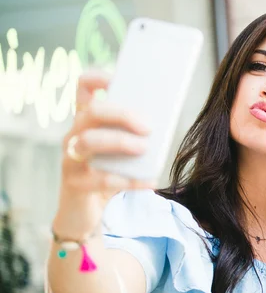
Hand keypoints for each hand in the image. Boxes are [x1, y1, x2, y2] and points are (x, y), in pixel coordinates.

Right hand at [53, 71, 153, 239]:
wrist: (86, 214)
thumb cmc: (109, 175)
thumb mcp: (121, 152)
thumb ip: (136, 136)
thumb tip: (166, 122)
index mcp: (87, 121)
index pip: (84, 87)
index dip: (98, 78)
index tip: (118, 78)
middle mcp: (75, 135)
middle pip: (92, 112)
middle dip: (121, 115)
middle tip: (148, 126)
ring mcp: (71, 158)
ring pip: (90, 141)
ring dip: (120, 142)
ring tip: (145, 148)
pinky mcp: (75, 183)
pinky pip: (102, 179)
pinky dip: (130, 181)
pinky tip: (150, 182)